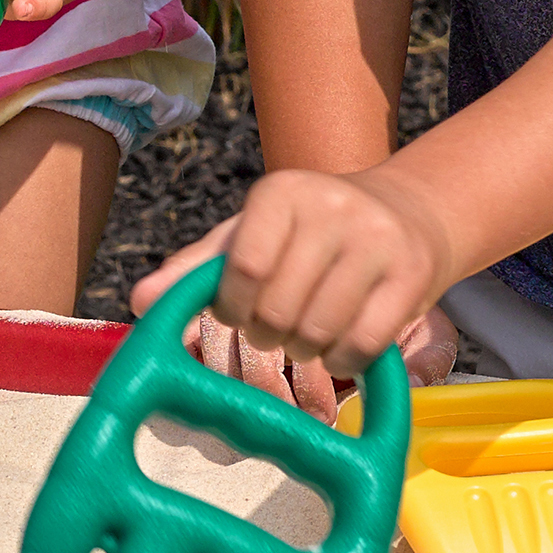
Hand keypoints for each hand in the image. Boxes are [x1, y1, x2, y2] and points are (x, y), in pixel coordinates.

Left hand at [136, 167, 463, 398]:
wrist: (406, 213)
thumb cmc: (308, 233)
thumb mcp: (249, 236)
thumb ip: (195, 270)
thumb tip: (139, 303)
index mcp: (282, 191)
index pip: (243, 268)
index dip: (234, 309)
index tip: (239, 315)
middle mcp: (332, 207)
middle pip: (279, 308)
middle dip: (269, 334)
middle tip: (276, 329)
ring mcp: (378, 240)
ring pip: (320, 331)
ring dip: (306, 351)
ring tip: (307, 335)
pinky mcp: (413, 276)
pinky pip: (362, 345)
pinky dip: (343, 361)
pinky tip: (340, 345)